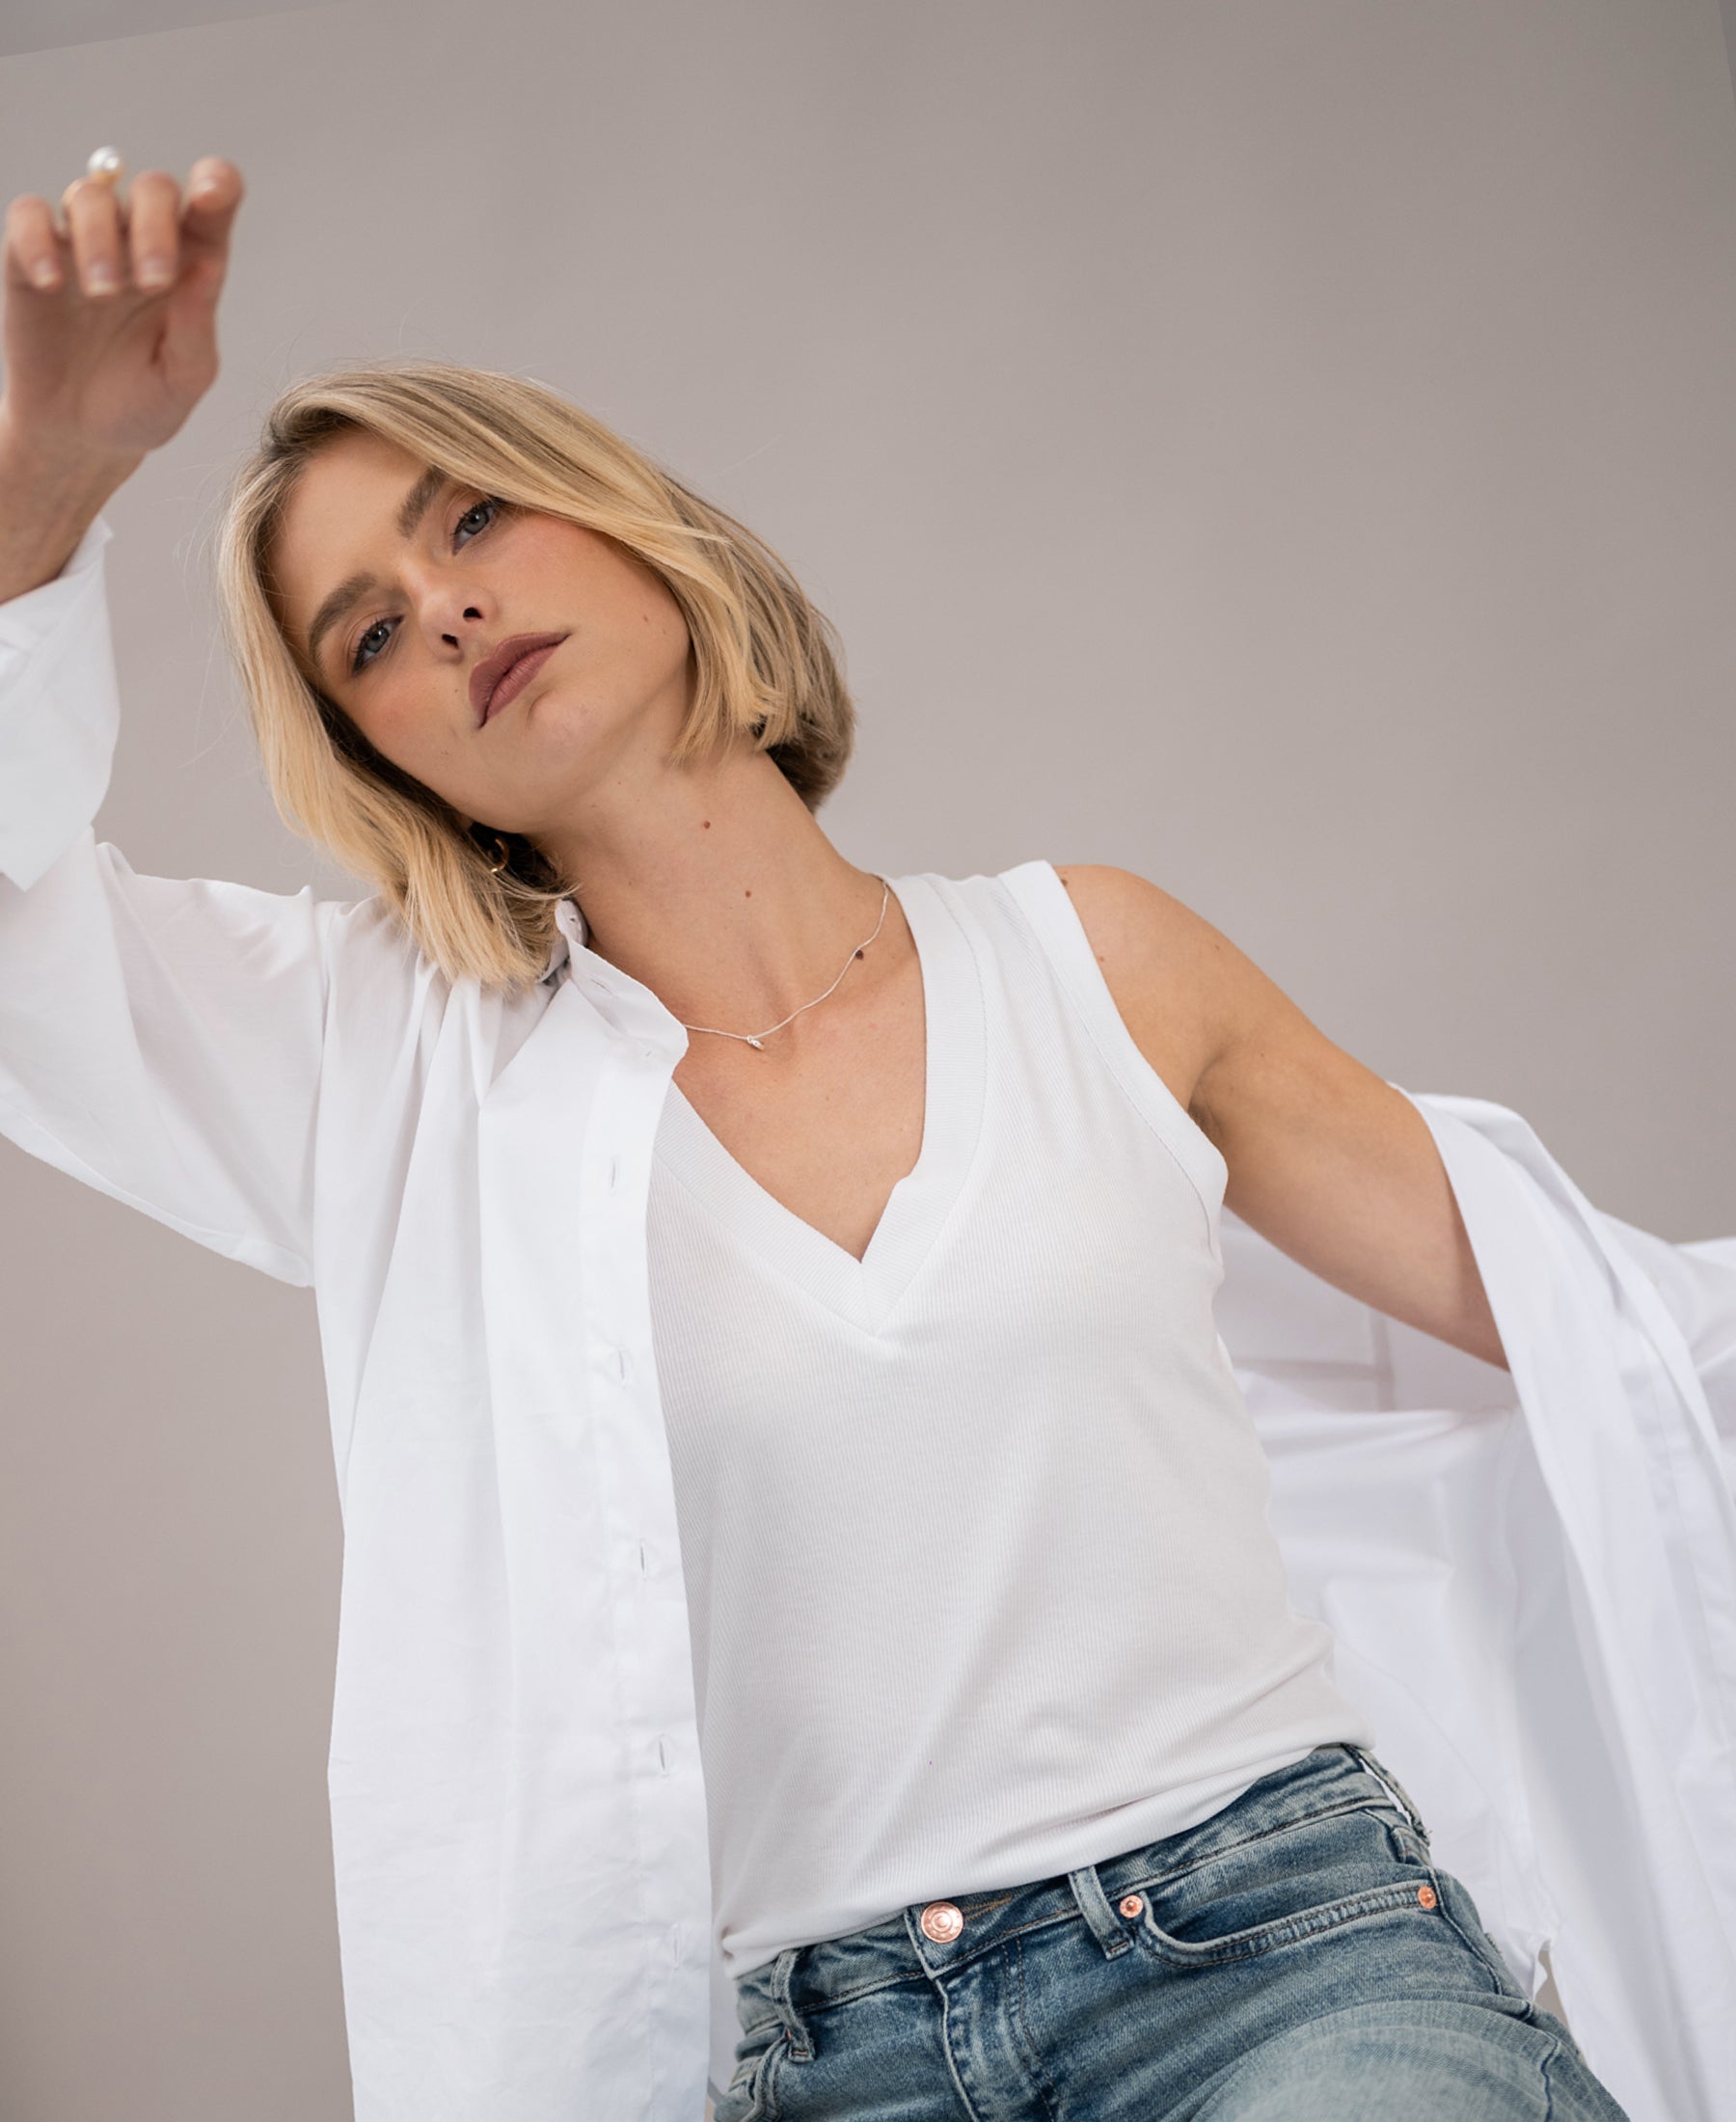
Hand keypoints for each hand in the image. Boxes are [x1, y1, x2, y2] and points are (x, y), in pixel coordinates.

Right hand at [0, 156, 243, 483]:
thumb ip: (197, 327)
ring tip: (103, 294)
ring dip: (100, 238)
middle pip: (152, 188)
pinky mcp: (31, 255)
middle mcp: (140, 241)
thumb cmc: (141, 403)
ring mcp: (85, 243)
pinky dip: (37, 239)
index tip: (211, 195)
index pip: (213, 199)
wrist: (80, 437)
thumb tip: (208, 268)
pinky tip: (53, 283)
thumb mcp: (182, 379)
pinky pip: (29, 216)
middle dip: (155, 225)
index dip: (216, 183)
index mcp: (192, 261)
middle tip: (153, 282)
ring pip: (89, 194)